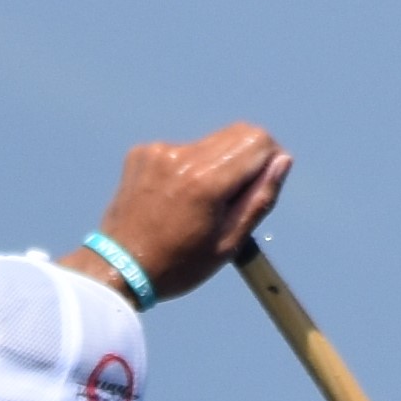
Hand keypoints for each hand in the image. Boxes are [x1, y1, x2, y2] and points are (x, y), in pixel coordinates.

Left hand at [82, 125, 293, 300]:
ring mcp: (159, 152)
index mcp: (206, 181)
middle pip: (238, 133)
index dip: (270, 159)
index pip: (258, 141)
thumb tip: (282, 160)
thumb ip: (260, 199)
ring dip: (217, 165)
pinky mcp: (143, 152)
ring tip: (199, 205)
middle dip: (247, 160)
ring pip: (211, 142)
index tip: (264, 184)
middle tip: (235, 198)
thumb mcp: (228, 242)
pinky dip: (189, 168)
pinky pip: (183, 150)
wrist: (118, 268)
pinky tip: (176, 199)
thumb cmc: (177, 264)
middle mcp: (182, 157)